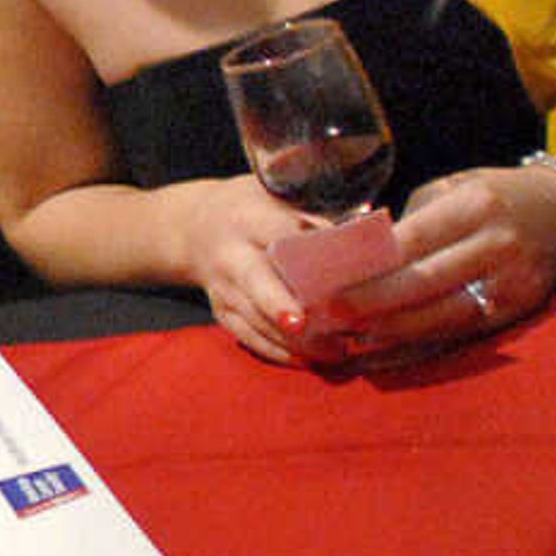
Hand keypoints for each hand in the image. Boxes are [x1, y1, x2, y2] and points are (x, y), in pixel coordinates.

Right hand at [176, 176, 330, 364]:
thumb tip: (361, 242)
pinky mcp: (220, 310)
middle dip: (277, 304)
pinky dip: (275, 350)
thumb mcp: (275, 195)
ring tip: (334, 349)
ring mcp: (222, 287)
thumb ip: (311, 216)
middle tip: (303, 325)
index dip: (304, 252)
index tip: (334, 270)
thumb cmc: (251, 207)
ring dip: (290, 339)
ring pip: (252, 317)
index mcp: (247, 220)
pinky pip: (246, 335)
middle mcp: (229, 255)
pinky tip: (305, 360)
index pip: (276, 234)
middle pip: (255, 282)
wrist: (194, 227)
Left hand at [305, 166, 555, 361]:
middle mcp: (499, 246)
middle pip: (426, 285)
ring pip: (442, 319)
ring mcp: (514, 284)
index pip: (414, 242)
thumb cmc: (488, 199)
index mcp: (476, 206)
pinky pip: (458, 336)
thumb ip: (405, 225)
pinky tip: (377, 354)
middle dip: (371, 305)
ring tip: (343, 338)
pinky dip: (415, 348)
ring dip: (388, 333)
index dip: (370, 268)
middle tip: (324, 316)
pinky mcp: (517, 313)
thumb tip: (346, 260)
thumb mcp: (450, 192)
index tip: (326, 283)